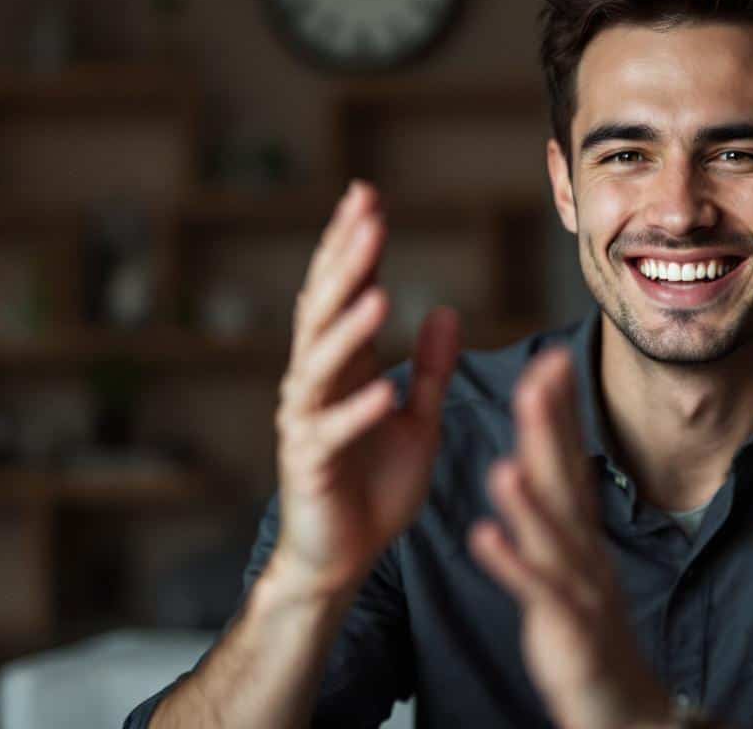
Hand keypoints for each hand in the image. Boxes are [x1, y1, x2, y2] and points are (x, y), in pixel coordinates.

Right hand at [272, 181, 459, 595]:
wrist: (341, 557)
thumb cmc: (374, 486)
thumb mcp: (417, 419)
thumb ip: (429, 368)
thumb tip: (445, 310)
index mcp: (341, 367)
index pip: (342, 292)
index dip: (352, 245)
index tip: (368, 196)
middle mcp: (314, 383)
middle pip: (326, 310)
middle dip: (347, 261)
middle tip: (366, 214)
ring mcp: (306, 422)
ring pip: (320, 363)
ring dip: (349, 327)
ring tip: (379, 292)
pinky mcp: (310, 465)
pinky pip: (331, 432)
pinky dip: (356, 409)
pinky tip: (380, 387)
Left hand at [468, 349, 684, 728]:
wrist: (620, 701)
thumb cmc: (585, 624)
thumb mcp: (571, 555)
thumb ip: (558, 504)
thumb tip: (545, 452)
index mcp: (580, 529)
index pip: (572, 456)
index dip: (563, 408)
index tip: (552, 356)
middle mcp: (584, 547)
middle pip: (565, 479)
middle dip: (549, 428)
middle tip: (536, 378)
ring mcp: (579, 586)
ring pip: (552, 535)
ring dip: (528, 497)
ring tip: (504, 460)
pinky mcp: (567, 627)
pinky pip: (536, 592)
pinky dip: (512, 563)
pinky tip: (485, 537)